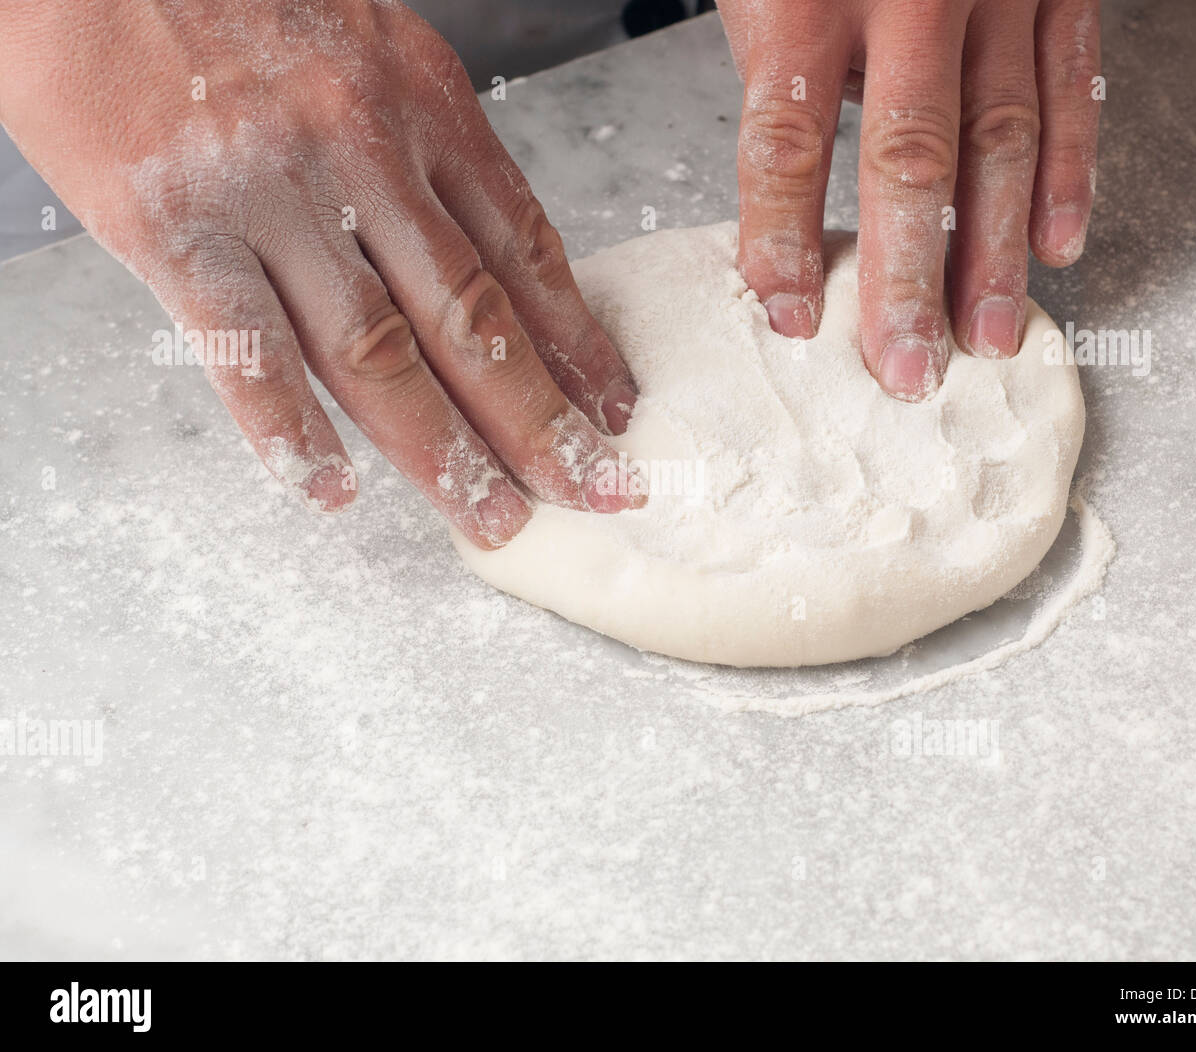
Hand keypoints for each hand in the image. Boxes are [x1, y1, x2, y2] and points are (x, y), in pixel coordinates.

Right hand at [0, 0, 642, 546]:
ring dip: (444, 449)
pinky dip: (288, 430)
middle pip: (473, 317)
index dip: (579, 343)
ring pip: (379, 350)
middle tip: (598, 489)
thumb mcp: (366, 48)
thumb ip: (420, 154)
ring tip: (493, 518)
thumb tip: (478, 264)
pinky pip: (244, 348)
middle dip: (543, 420)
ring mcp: (268, 191)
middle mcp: (360, 150)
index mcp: (420, 103)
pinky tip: (327, 488)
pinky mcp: (171, 224)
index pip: (526, 250)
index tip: (614, 409)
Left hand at [717, 0, 1100, 399]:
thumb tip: (796, 216)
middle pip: (908, 159)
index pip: (788, 144)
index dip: (785, 239)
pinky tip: (1057, 244)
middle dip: (907, 278)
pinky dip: (1070, 171)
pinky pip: (1071, 84)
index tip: (790, 319)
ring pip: (1000, 138)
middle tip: (905, 368)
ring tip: (985, 337)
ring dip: (994, 252)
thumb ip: (787, 84)